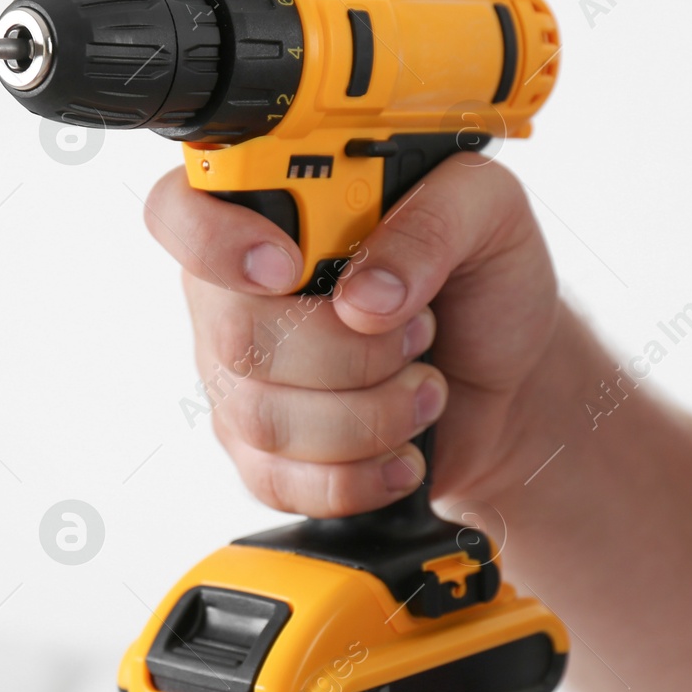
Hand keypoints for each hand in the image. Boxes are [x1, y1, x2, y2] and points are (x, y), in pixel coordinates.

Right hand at [143, 157, 558, 516]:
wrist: (511, 381)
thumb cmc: (486, 283)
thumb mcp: (488, 212)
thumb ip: (432, 222)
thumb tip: (366, 293)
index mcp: (273, 209)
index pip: (180, 210)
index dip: (214, 242)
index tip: (289, 269)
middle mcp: (238, 292)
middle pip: (236, 334)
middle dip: (348, 351)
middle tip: (418, 334)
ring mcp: (241, 378)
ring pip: (261, 417)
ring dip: (368, 416)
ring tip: (425, 389)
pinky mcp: (262, 454)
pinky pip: (276, 481)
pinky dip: (356, 477)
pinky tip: (401, 453)